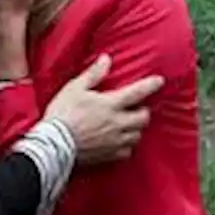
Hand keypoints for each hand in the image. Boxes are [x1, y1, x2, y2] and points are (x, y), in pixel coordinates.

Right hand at [44, 55, 165, 164]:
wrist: (54, 144)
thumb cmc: (63, 114)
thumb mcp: (74, 88)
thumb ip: (93, 74)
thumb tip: (106, 59)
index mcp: (110, 104)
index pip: (137, 92)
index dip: (150, 85)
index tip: (160, 81)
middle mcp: (118, 123)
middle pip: (143, 118)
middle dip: (144, 111)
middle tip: (138, 108)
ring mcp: (115, 141)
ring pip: (137, 135)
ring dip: (136, 128)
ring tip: (129, 125)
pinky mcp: (109, 155)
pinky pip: (127, 151)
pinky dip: (126, 146)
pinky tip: (120, 142)